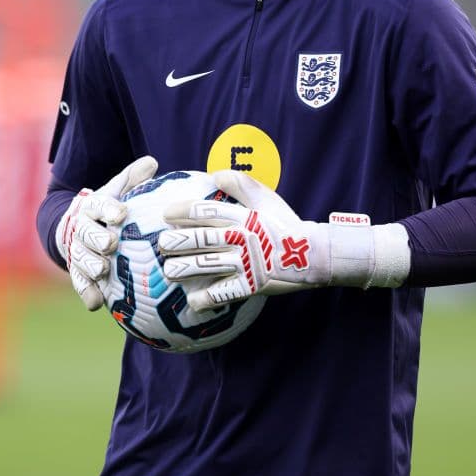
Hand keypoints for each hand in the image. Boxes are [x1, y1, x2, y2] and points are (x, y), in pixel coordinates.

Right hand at [56, 156, 157, 309]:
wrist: (74, 227)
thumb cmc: (107, 209)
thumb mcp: (117, 190)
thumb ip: (132, 179)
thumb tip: (152, 162)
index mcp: (92, 206)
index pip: (98, 205)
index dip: (108, 209)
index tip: (121, 213)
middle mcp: (82, 228)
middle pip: (85, 233)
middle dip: (97, 239)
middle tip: (111, 244)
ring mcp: (77, 251)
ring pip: (80, 259)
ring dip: (90, 265)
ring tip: (102, 271)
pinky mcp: (77, 272)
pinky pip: (80, 283)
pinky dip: (87, 293)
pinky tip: (96, 303)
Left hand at [159, 170, 374, 311]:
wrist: (314, 254)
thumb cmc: (286, 224)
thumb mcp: (267, 198)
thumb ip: (241, 185)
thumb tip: (215, 174)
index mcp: (244, 217)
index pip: (207, 212)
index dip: (184, 212)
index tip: (166, 213)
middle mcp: (242, 238)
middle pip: (202, 239)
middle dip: (178, 242)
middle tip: (161, 244)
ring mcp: (246, 263)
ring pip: (208, 265)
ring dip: (185, 268)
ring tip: (168, 271)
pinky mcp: (252, 285)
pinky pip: (225, 293)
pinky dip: (207, 298)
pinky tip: (192, 301)